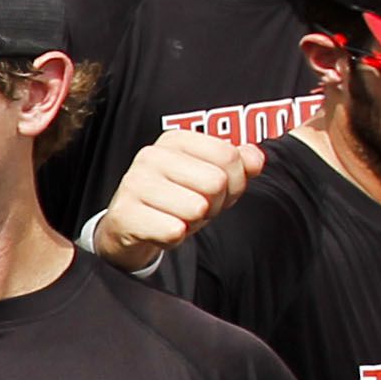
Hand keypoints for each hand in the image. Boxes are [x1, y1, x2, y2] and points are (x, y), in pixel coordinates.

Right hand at [88, 129, 261, 272]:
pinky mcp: (124, 215)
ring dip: (194, 223)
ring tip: (178, 218)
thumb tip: (256, 160)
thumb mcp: (208, 176)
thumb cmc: (173, 199)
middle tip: (197, 210)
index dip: (235, 181)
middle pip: (216, 182)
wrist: (127, 227)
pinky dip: (174, 239)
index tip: (219, 192)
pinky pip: (174, 232)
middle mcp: (151, 156)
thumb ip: (237, 163)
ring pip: (197, 208)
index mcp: (175, 140)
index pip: (229, 155)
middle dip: (215, 204)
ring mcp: (134, 184)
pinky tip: (161, 231)